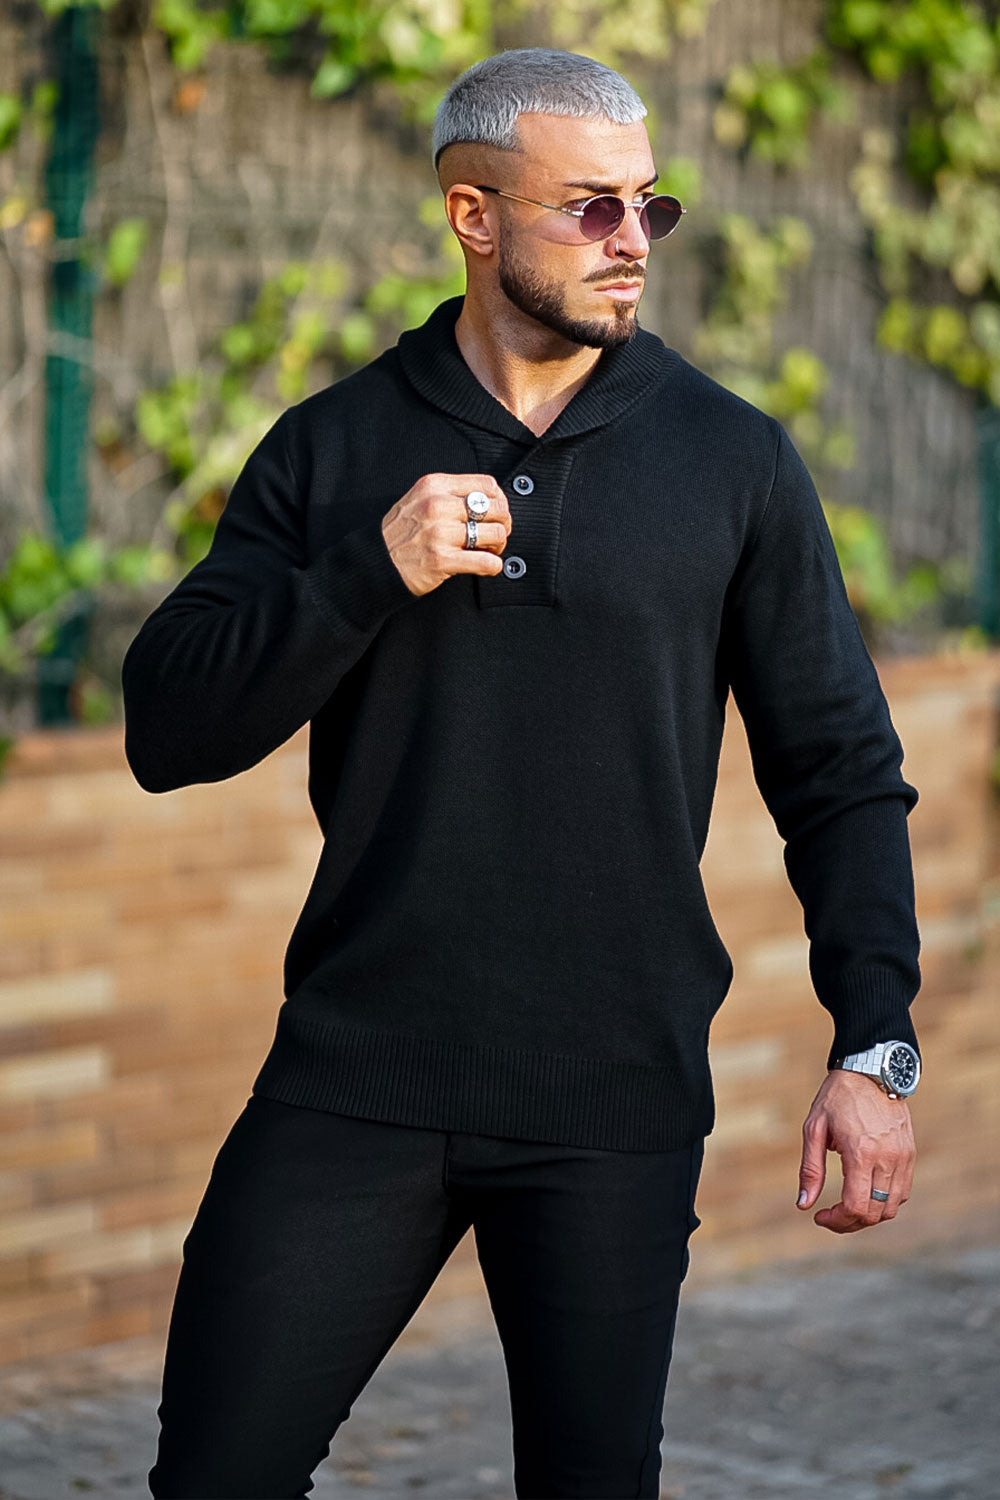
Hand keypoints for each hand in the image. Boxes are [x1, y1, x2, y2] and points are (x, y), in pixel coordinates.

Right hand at [381, 473, 511, 595]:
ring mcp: (439, 533)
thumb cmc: (399, 534)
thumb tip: (489, 501)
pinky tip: (487, 566)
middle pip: (496, 508)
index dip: (499, 500)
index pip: (486, 485)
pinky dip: (493, 566)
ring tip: (489, 551)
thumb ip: (449, 495)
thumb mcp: (419, 499)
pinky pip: (485, 562)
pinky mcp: (441, 560)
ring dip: (498, 545)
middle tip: (496, 535)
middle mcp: (436, 505)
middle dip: (503, 524)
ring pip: (495, 534)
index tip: (496, 513)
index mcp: (434, 486)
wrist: (375, 562)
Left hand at [796, 1068, 914, 1232]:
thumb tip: (803, 1205)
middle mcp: (887, 1159)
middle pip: (875, 1213)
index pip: (856, 1207)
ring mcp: (903, 1157)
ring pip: (892, 1207)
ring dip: (869, 1215)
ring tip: (847, 1207)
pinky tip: (866, 1192)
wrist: (870, 1070)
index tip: (820, 1216)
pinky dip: (885, 1201)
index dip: (837, 1221)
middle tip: (831, 1216)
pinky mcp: (910, 1154)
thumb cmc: (837, 1098)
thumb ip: (810, 1170)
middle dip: (850, 1222)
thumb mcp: (814, 1129)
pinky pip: (903, 1191)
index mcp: (861, 1153)